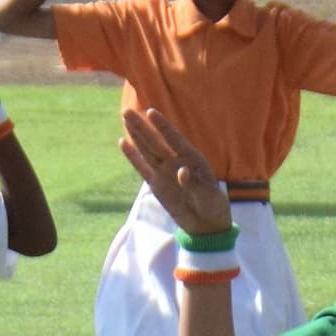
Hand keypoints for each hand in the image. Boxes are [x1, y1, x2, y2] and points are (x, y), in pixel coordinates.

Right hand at [116, 107, 231, 236]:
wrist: (206, 224)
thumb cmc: (212, 207)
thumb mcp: (208, 197)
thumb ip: (194, 184)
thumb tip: (181, 172)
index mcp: (192, 159)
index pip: (174, 139)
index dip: (162, 126)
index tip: (150, 112)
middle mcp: (176, 162)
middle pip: (155, 142)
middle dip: (142, 126)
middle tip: (126, 110)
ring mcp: (164, 172)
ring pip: (146, 150)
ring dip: (135, 134)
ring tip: (125, 117)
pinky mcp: (156, 184)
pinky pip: (141, 168)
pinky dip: (132, 156)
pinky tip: (123, 142)